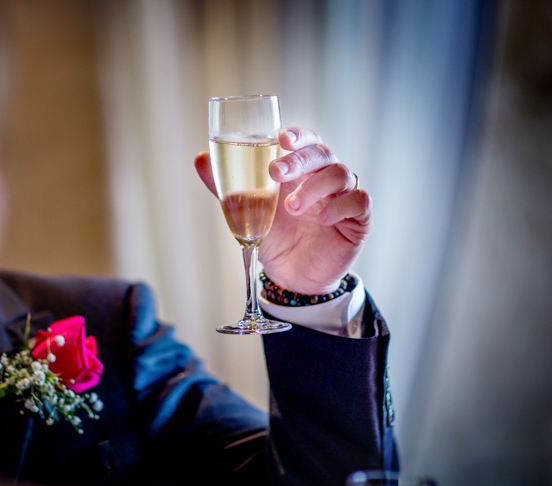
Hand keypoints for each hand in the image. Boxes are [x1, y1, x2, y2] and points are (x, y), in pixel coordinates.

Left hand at [194, 126, 371, 294]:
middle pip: (322, 152)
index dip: (297, 135)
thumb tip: (199, 159)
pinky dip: (342, 205)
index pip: (305, 140)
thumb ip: (225, 186)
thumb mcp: (245, 211)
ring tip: (292, 207)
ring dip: (314, 186)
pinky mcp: (358, 219)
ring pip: (341, 173)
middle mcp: (323, 178)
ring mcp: (343, 196)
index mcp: (300, 170)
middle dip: (299, 159)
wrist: (290, 277)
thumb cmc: (273, 236)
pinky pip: (360, 200)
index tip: (281, 138)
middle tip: (275, 172)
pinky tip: (323, 218)